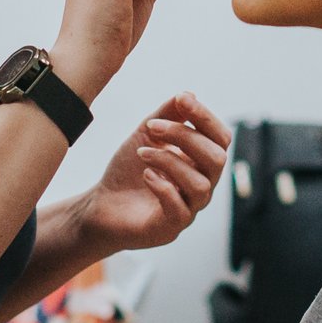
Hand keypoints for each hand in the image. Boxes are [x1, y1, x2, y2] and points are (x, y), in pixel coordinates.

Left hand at [79, 96, 232, 251]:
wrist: (101, 204)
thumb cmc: (129, 170)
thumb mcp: (145, 136)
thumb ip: (167, 115)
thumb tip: (188, 94)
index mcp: (201, 162)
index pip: (220, 138)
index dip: (205, 117)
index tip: (182, 99)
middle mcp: (202, 184)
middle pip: (216, 159)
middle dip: (185, 137)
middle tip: (152, 127)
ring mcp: (189, 208)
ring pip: (200, 184)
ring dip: (169, 161)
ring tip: (142, 154)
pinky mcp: (171, 228)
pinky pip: (180, 209)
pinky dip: (163, 187)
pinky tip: (146, 176)